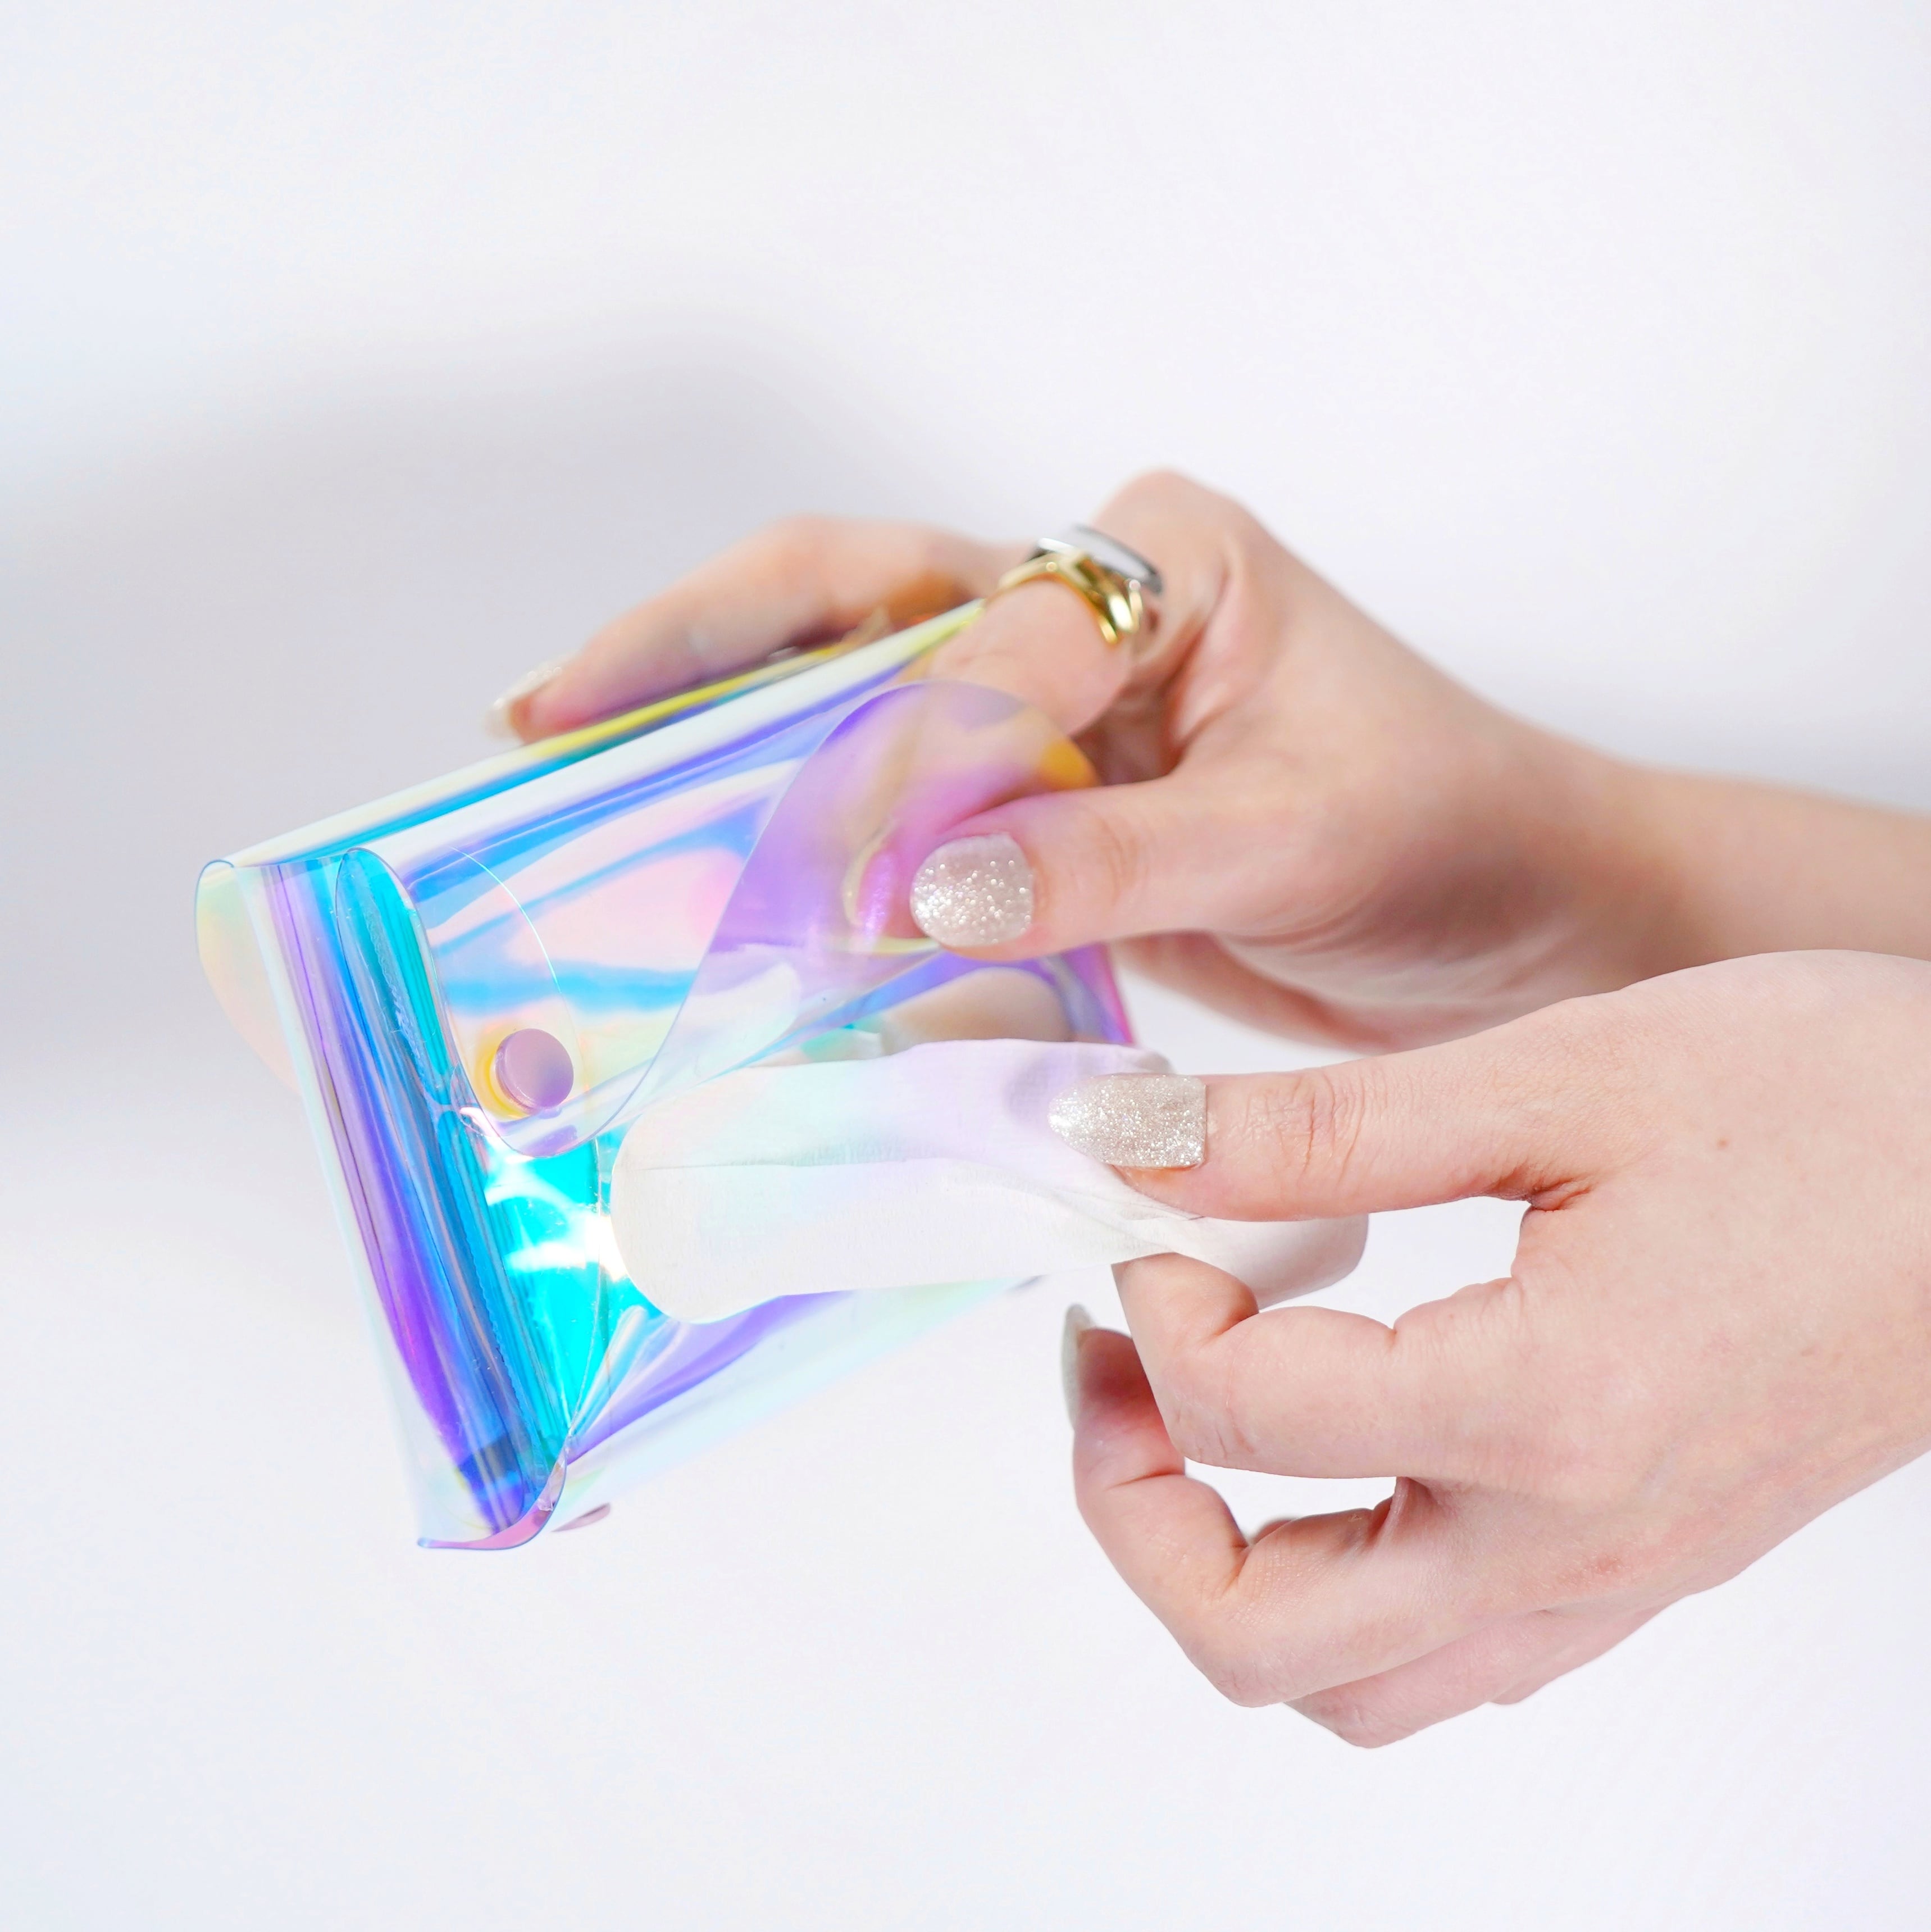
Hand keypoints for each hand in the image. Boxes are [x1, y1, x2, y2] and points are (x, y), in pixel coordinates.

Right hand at [494, 474, 1686, 1048]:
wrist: (1512, 919)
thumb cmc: (1448, 838)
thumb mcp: (1296, 836)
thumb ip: (1114, 857)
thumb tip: (923, 889)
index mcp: (1158, 559)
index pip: (978, 628)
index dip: (892, 755)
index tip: (847, 886)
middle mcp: (1081, 609)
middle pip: (852, 604)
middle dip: (694, 655)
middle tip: (543, 721)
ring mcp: (1045, 711)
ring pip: (843, 702)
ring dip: (715, 742)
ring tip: (570, 782)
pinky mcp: (1031, 810)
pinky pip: (890, 816)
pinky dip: (802, 851)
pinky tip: (709, 886)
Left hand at [1057, 950, 1930, 1743]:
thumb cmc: (1842, 1106)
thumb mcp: (1558, 1077)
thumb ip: (1322, 1128)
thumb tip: (1137, 1138)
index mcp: (1540, 1413)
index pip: (1242, 1415)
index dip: (1150, 1302)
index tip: (1151, 1204)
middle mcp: (1568, 1542)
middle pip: (1257, 1638)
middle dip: (1132, 1503)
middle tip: (1110, 1361)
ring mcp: (1608, 1578)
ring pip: (1348, 1685)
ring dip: (1226, 1568)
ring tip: (1192, 1413)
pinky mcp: (1639, 1565)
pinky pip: (1446, 1656)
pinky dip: (1342, 1583)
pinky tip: (1334, 1446)